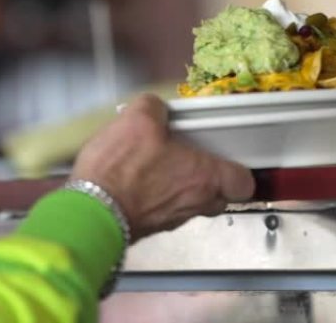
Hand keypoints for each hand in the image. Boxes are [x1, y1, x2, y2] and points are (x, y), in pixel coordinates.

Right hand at [71, 94, 253, 241]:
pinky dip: (159, 198)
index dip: (239, 171)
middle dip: (209, 180)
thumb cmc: (124, 167)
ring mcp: (173, 220)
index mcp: (204, 178)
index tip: (226, 158)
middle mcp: (196, 204)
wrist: (91, 211)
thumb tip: (156, 108)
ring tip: (159, 167)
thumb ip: (154, 107)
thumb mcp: (138, 120)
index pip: (244, 184)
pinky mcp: (150, 228)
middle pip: (219, 196)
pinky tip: (138, 181)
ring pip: (192, 205)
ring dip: (182, 189)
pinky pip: (166, 211)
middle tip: (191, 160)